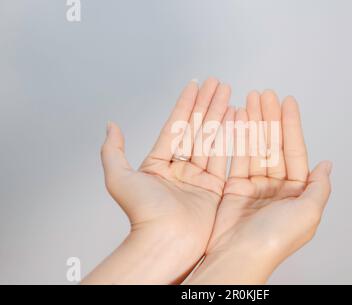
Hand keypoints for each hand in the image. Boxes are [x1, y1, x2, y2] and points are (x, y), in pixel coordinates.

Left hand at [83, 78, 233, 283]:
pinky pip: (224, 157)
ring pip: (212, 139)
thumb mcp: (119, 178)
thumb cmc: (142, 214)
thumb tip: (111, 126)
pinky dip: (232, 137)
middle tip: (218, 83)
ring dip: (221, 115)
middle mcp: (180, 170)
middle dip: (207, 104)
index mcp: (159, 165)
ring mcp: (199, 178)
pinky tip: (237, 118)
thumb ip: (113, 150)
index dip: (185, 104)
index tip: (195, 85)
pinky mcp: (216, 189)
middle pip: (196, 129)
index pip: (176, 126)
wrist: (166, 241)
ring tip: (229, 93)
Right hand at [188, 90, 331, 283]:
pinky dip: (237, 138)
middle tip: (265, 93)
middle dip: (270, 118)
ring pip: (255, 146)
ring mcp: (255, 186)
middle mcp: (277, 187)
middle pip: (273, 144)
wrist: (240, 254)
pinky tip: (238, 120)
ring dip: (253, 122)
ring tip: (250, 98)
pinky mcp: (234, 187)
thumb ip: (319, 187)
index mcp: (297, 192)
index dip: (291, 125)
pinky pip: (237, 157)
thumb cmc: (275, 239)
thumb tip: (327, 165)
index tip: (288, 102)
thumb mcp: (309, 213)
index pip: (294, 151)